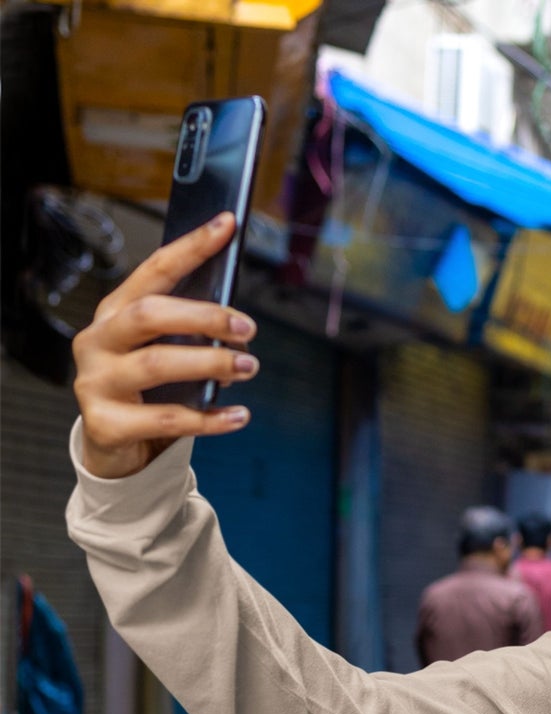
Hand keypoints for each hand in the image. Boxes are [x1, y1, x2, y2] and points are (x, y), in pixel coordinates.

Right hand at [72, 212, 256, 477]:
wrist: (115, 445)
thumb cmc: (148, 391)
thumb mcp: (168, 353)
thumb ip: (192, 336)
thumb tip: (239, 331)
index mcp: (116, 313)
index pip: (155, 270)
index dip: (191, 247)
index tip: (226, 225)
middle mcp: (99, 340)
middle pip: (150, 314)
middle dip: (204, 316)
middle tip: (246, 327)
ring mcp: (96, 381)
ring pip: (156, 365)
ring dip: (210, 364)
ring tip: (249, 367)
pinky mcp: (106, 423)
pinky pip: (166, 420)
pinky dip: (209, 419)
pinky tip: (240, 416)